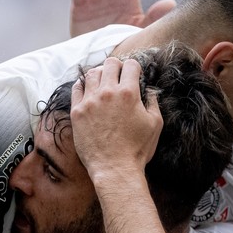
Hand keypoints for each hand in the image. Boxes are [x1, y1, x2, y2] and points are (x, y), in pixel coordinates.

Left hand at [70, 57, 162, 183]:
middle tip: (119, 75)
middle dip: (117, 67)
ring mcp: (90, 101)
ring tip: (103, 82)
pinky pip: (76, 88)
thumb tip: (151, 91)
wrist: (114, 169)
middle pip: (110, 63)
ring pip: (91, 73)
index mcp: (129, 93)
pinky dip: (83, 85)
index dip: (134, 67)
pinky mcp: (77, 112)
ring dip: (100, 74)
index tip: (134, 73)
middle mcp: (108, 92)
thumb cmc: (137, 149)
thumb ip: (154, 103)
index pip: (131, 65)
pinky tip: (87, 89)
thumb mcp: (155, 124)